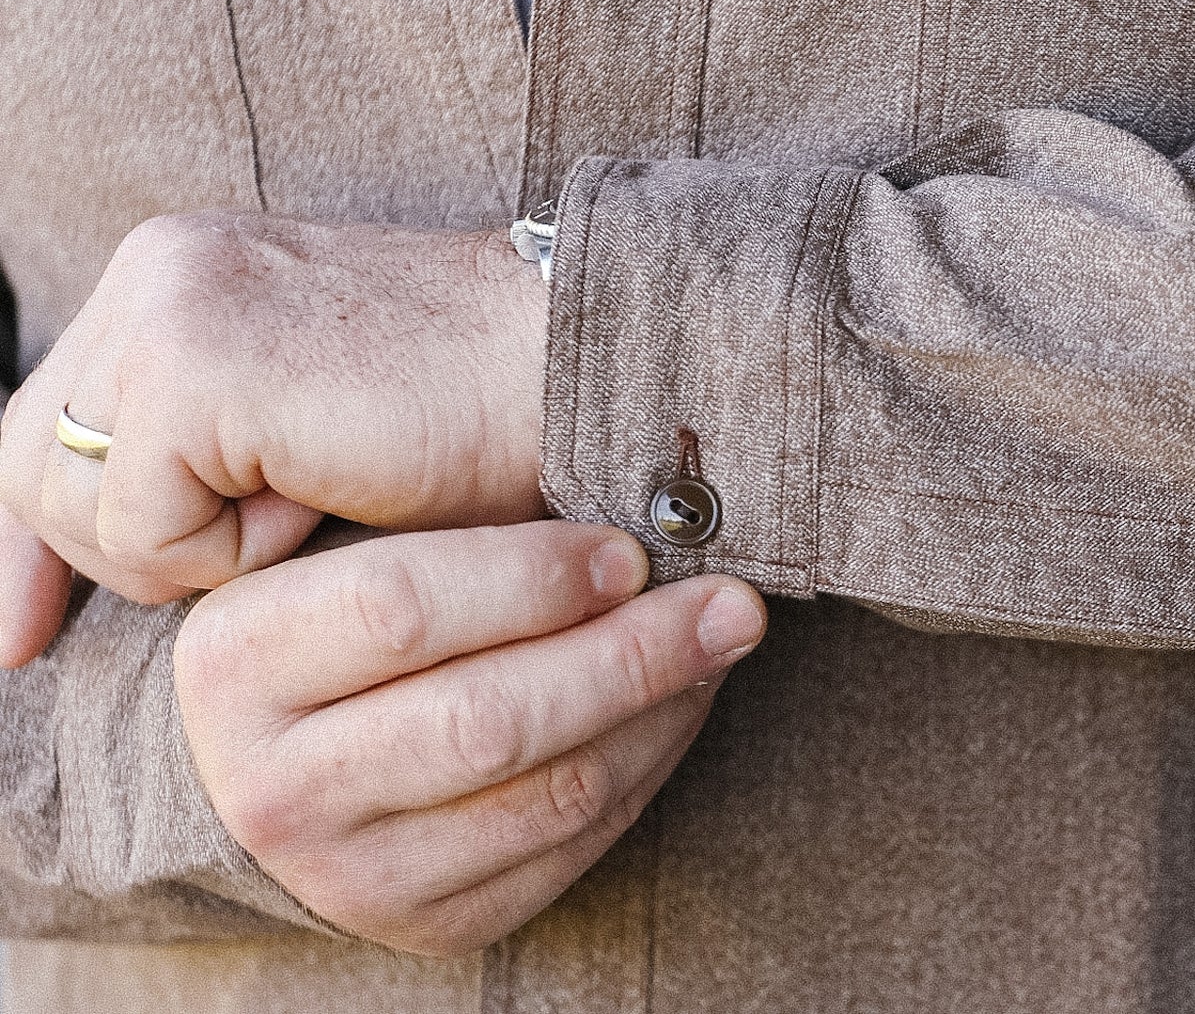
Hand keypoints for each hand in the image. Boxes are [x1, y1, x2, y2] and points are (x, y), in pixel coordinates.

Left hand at [0, 213, 547, 609]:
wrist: (587, 368)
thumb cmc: (481, 418)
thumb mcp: (304, 436)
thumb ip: (193, 463)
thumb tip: (71, 567)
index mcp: (187, 272)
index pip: (41, 417)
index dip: (24, 539)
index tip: (18, 638)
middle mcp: (159, 266)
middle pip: (28, 463)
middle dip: (90, 561)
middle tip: (194, 599)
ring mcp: (170, 305)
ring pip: (75, 503)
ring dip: (193, 551)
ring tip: (315, 505)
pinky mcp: (198, 364)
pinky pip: (144, 522)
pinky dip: (232, 552)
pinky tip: (327, 499)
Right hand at [175, 521, 765, 955]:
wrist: (282, 768)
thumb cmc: (347, 630)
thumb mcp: (350, 556)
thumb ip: (451, 526)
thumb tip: (631, 502)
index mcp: (235, 663)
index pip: (401, 607)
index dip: (536, 576)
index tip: (630, 550)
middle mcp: (275, 786)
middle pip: (490, 718)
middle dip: (634, 653)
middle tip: (729, 602)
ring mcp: (350, 873)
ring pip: (552, 790)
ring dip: (663, 710)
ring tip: (719, 643)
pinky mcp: (431, 924)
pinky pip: (574, 845)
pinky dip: (649, 766)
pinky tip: (680, 705)